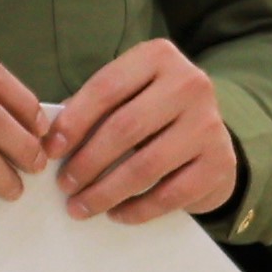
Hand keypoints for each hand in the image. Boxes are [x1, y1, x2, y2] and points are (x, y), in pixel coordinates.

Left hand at [46, 39, 244, 223]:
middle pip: (125, 128)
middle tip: (65, 185)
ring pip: (146, 165)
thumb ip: (94, 109)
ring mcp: (209, 122)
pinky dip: (138, 209)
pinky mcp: (220, 162)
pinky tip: (117, 214)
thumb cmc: (152, 115)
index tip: (51, 149)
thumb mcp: (126, 97)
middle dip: (87, 161)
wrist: (209, 137)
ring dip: (106, 192)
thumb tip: (53, 142)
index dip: (74, 121)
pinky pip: (171, 194)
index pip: (107, 88)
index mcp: (158, 57)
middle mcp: (189, 83)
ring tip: (81, 206)